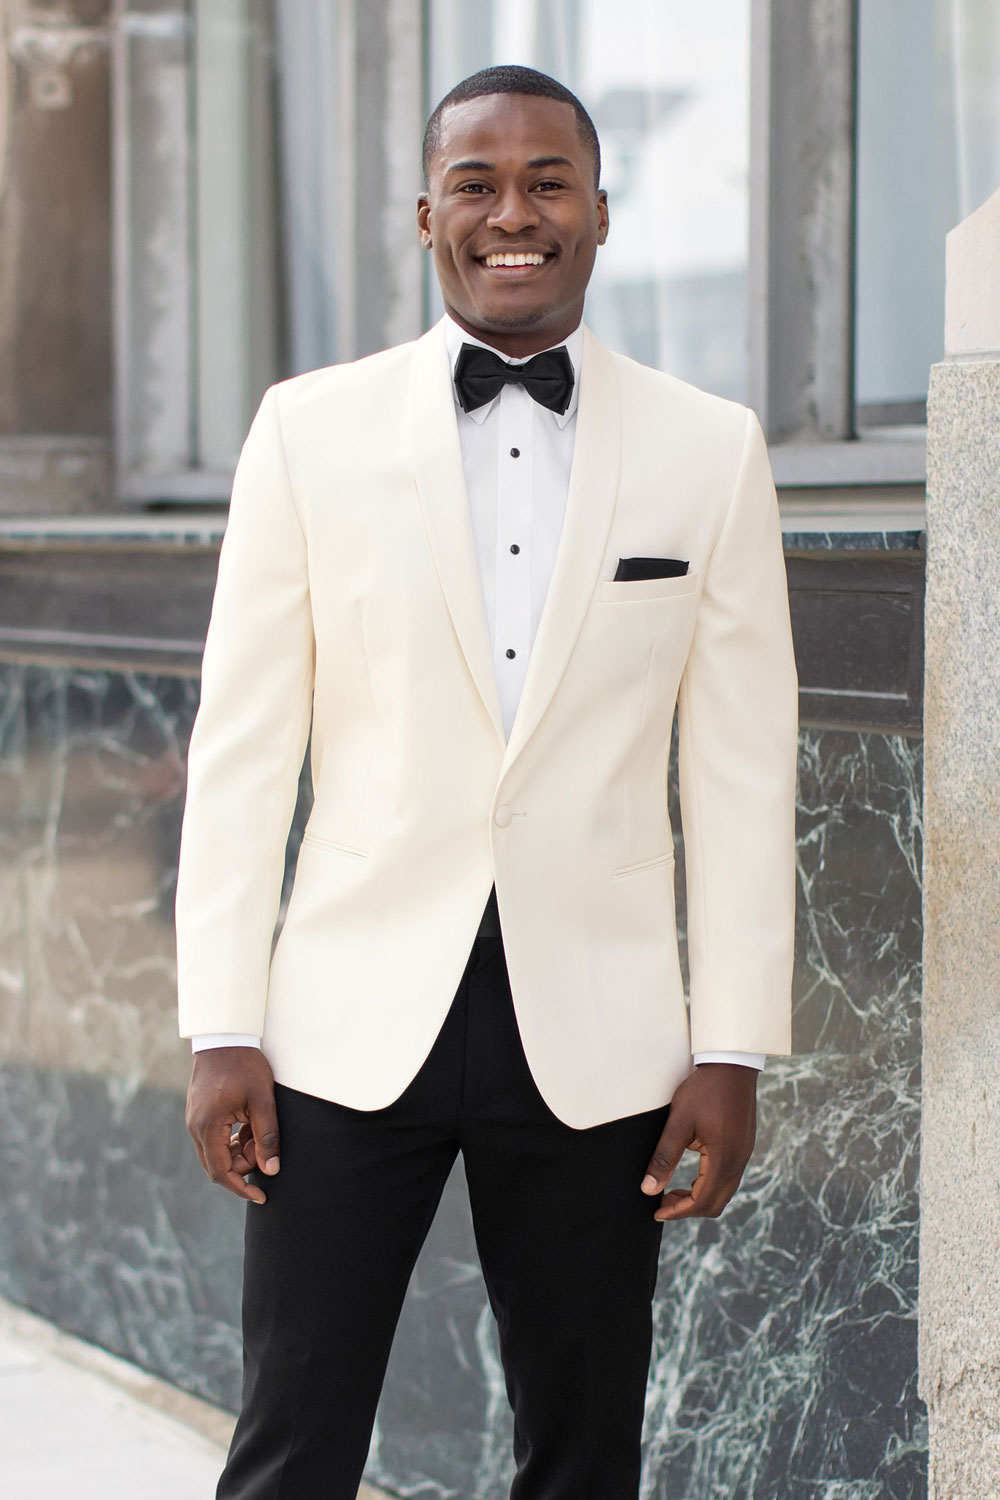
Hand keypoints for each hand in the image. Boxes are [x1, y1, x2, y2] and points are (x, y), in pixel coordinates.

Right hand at [186, 1047, 280, 1204]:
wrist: (225, 1036)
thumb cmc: (245, 1065)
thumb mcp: (263, 1101)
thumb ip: (267, 1137)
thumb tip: (271, 1169)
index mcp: (208, 1126)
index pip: (221, 1172)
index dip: (241, 1188)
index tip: (262, 1196)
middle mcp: (195, 1127)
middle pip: (217, 1165)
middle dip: (243, 1166)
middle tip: (265, 1151)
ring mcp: (194, 1120)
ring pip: (215, 1152)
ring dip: (238, 1152)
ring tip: (259, 1132)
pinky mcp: (199, 1113)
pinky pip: (213, 1138)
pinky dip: (232, 1140)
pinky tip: (249, 1126)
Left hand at [640, 1062, 756, 1220]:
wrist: (732, 1065)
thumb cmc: (704, 1090)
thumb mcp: (679, 1122)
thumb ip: (664, 1157)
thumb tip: (649, 1189)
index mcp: (724, 1160)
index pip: (701, 1202)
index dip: (677, 1211)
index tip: (656, 1212)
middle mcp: (739, 1162)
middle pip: (715, 1204)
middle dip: (688, 1209)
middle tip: (662, 1201)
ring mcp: (744, 1154)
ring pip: (723, 1192)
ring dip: (699, 1196)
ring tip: (673, 1189)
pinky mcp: (743, 1145)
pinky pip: (728, 1177)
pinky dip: (709, 1184)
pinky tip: (693, 1174)